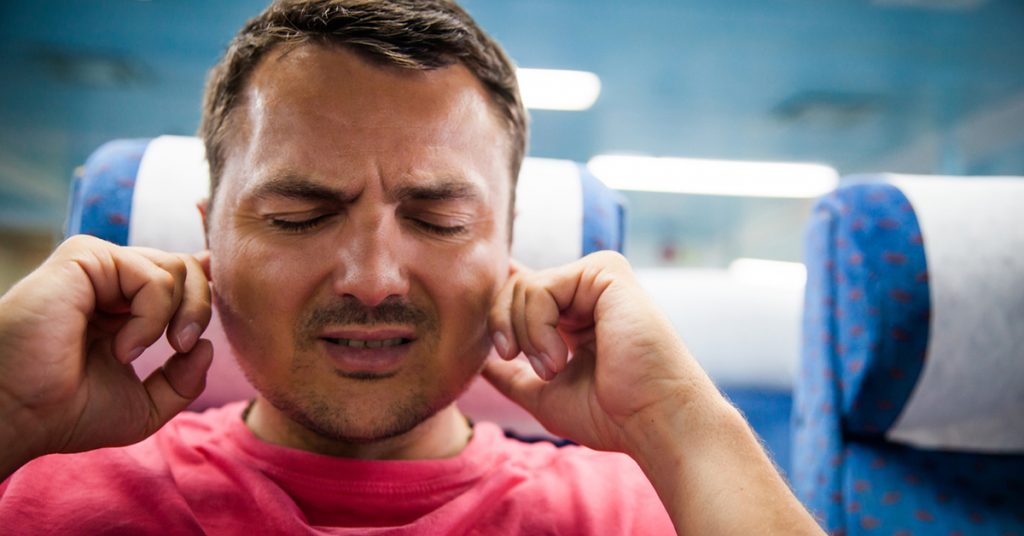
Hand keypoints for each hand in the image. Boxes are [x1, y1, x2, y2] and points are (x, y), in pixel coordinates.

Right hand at [0, 235, 212, 476]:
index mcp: (122, 306)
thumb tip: (206, 346)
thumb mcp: (144, 405)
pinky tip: (122, 347)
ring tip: (138, 353)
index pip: (178, 274)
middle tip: (182, 348)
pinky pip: (153, 276)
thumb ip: (183, 380)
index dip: (205, 283)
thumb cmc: (68, 412)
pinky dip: (151, 316)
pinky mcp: (84, 258)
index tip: (213, 306)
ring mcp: (97, 267)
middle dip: (200, 308)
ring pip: (176, 266)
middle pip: (187, 268)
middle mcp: (110, 281)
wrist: (19, 414)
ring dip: (176, 315)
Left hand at [485, 251, 823, 534]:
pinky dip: (537, 328)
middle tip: (529, 367)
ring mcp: (598, 277)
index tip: (489, 325)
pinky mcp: (605, 272)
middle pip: (513, 288)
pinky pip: (539, 287)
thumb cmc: (610, 416)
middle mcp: (587, 290)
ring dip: (526, 337)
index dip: (499, 297)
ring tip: (555, 368)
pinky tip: (561, 356)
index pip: (526, 288)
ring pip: (522, 287)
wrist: (654, 422)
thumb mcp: (545, 395)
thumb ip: (511, 376)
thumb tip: (478, 363)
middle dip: (505, 329)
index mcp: (576, 313)